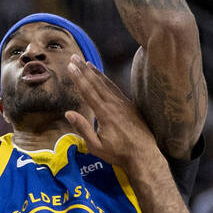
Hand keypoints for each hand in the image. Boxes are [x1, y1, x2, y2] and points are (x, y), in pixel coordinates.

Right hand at [64, 55, 156, 171]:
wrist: (144, 156)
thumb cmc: (118, 154)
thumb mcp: (96, 146)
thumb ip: (83, 128)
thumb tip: (68, 112)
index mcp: (105, 114)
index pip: (88, 91)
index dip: (78, 78)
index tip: (70, 66)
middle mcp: (115, 105)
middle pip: (96, 83)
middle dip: (84, 69)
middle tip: (74, 57)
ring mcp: (124, 104)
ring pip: (107, 84)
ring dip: (96, 72)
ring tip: (87, 62)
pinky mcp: (131, 106)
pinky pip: (116, 90)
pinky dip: (107, 81)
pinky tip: (103, 78)